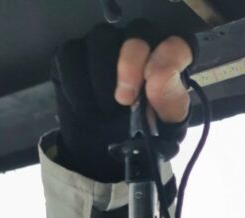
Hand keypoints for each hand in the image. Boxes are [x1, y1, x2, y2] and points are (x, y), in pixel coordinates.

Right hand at [51, 23, 191, 181]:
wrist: (107, 159)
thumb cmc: (141, 138)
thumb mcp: (166, 131)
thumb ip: (170, 102)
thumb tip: (158, 77)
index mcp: (167, 66)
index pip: (174, 45)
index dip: (165, 59)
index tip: (152, 84)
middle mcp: (138, 50)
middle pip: (137, 32)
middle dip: (131, 64)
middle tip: (125, 99)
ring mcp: (104, 50)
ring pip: (101, 39)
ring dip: (102, 79)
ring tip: (106, 110)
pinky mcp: (73, 58)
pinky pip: (71, 56)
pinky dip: (77, 86)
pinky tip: (86, 108)